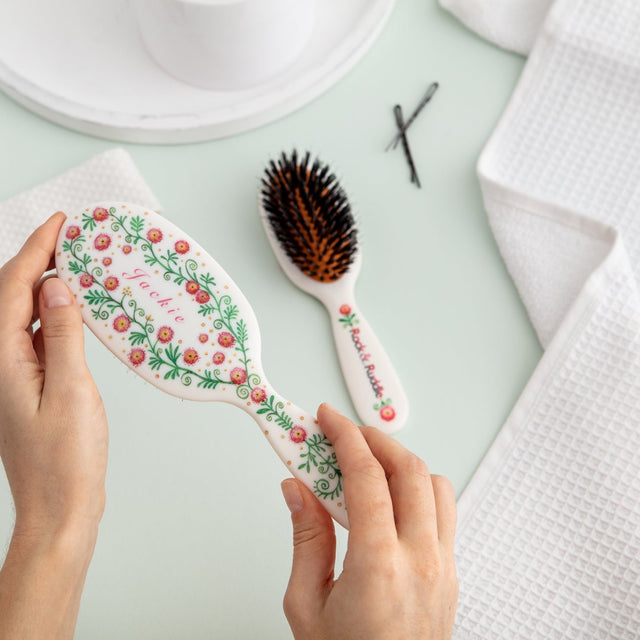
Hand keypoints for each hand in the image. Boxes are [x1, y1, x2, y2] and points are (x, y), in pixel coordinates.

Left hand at [0, 212, 107, 638]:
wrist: (60, 507)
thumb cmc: (66, 459)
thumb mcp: (72, 390)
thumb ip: (61, 334)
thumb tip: (56, 286)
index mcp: (1, 359)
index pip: (14, 286)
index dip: (36, 249)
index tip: (60, 222)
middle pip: (11, 295)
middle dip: (37, 258)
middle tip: (71, 234)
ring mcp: (12, 373)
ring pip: (23, 313)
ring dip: (46, 284)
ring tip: (76, 262)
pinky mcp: (29, 383)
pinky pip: (36, 334)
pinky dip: (54, 313)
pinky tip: (75, 308)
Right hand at [280, 404, 457, 639]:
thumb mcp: (307, 606)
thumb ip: (306, 539)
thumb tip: (297, 490)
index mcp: (379, 566)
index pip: (366, 476)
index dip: (344, 437)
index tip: (327, 419)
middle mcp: (422, 560)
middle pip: (410, 469)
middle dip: (375, 438)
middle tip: (345, 432)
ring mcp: (444, 567)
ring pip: (436, 485)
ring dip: (402, 462)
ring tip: (369, 462)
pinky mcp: (452, 575)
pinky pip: (444, 513)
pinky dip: (419, 489)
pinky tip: (392, 498)